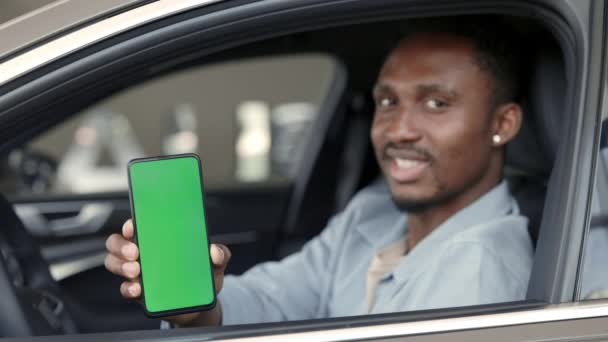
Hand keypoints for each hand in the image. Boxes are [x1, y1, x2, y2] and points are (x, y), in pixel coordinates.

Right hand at [104, 219, 230, 325]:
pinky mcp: (138, 293)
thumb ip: (220, 254)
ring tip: (136, 270)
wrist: (201, 304)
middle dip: (121, 245)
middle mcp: (143, 252)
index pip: (137, 225)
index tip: (133, 226)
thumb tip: (214, 250)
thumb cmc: (203, 275)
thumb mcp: (216, 262)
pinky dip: (128, 288)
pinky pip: (124, 288)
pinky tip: (138, 289)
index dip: (130, 223)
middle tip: (135, 251)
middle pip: (117, 242)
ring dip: (121, 266)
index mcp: (158, 238)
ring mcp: (137, 272)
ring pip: (114, 263)